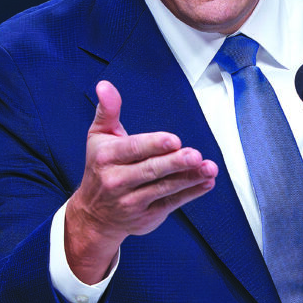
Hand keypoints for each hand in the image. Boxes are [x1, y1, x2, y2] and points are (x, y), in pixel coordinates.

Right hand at [64, 80, 218, 282]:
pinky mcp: (147, 216)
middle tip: (195, 155)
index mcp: (106, 158)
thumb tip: (105, 85)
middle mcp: (117, 181)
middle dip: (175, 163)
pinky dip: (191, 193)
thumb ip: (107, 110)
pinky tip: (206, 183)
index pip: (133, 149)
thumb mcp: (98, 137)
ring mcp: (132, 202)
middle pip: (150, 170)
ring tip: (209, 169)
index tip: (174, 140)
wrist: (93, 216)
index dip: (154, 144)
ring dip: (189, 178)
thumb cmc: (100, 168)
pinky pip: (171, 204)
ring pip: (164, 188)